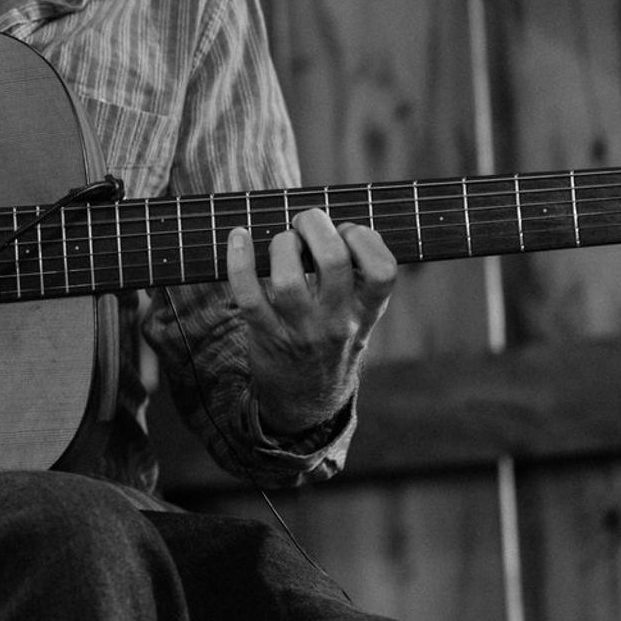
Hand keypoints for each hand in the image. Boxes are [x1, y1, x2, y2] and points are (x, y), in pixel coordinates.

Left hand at [225, 208, 394, 435]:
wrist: (306, 398)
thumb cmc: (332, 338)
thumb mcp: (361, 314)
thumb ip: (359, 275)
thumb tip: (334, 222)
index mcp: (366, 310)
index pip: (382, 270)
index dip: (364, 237)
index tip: (347, 231)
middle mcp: (337, 321)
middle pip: (332, 261)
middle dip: (315, 225)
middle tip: (305, 222)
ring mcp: (300, 330)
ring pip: (287, 278)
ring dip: (280, 244)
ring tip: (282, 241)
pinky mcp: (266, 335)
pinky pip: (247, 294)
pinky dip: (238, 259)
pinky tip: (239, 236)